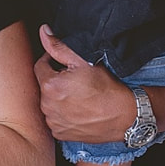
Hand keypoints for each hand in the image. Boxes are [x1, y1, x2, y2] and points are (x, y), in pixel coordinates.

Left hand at [33, 25, 132, 142]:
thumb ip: (59, 47)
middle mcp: (47, 105)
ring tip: (77, 96)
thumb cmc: (106, 88)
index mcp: (50, 85)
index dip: (51, 61)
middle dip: (55, 80)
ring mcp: (53, 121)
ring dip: (58, 98)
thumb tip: (43, 31)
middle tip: (74, 80)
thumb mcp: (83, 62)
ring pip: (49, 103)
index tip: (62, 64)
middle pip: (45, 86)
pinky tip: (77, 110)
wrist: (123, 116)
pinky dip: (62, 114)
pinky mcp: (60, 134)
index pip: (40, 66)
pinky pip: (55, 119)